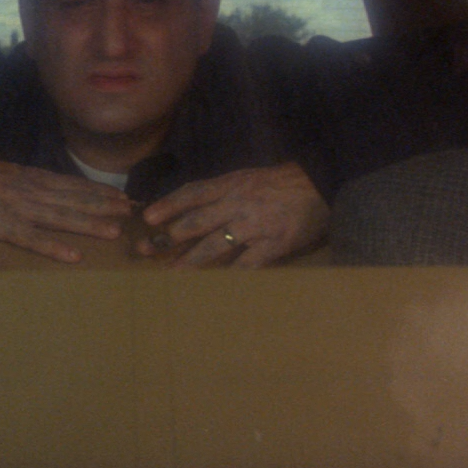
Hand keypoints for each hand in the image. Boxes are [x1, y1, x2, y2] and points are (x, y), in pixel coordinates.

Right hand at [0, 140, 133, 263]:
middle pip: (74, 199)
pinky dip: (53, 248)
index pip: (73, 185)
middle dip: (104, 206)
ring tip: (115, 231)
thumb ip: (29, 182)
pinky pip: (32, 239)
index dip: (99, 192)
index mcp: (32, 177)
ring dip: (89, 224)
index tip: (124, 197)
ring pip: (60, 217)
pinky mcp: (1, 225)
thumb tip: (51, 190)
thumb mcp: (7, 172)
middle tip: (132, 213)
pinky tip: (73, 257)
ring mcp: (18, 208)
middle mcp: (32, 190)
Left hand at [139, 162, 328, 268]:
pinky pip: (247, 264)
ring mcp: (256, 225)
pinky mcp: (274, 244)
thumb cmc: (283, 183)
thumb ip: (223, 193)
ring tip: (171, 273)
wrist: (322, 183)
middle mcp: (239, 203)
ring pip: (216, 245)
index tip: (148, 217)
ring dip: (190, 260)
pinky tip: (215, 288)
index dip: (169, 205)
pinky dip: (230, 276)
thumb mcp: (249, 178)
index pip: (193, 193)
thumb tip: (193, 209)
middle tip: (145, 249)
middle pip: (197, 221)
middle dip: (169, 236)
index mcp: (232, 184)